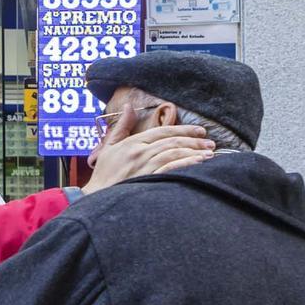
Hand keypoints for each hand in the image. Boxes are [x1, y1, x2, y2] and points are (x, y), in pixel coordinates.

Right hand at [82, 104, 214, 194]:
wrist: (94, 198)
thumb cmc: (103, 174)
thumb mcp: (109, 147)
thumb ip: (121, 126)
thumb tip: (128, 106)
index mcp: (132, 143)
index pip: (162, 131)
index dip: (183, 129)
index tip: (200, 131)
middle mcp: (139, 152)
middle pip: (172, 142)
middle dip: (194, 141)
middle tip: (210, 143)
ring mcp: (143, 167)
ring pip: (173, 154)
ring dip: (194, 152)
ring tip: (209, 153)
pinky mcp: (147, 181)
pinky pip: (171, 170)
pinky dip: (186, 165)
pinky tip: (199, 164)